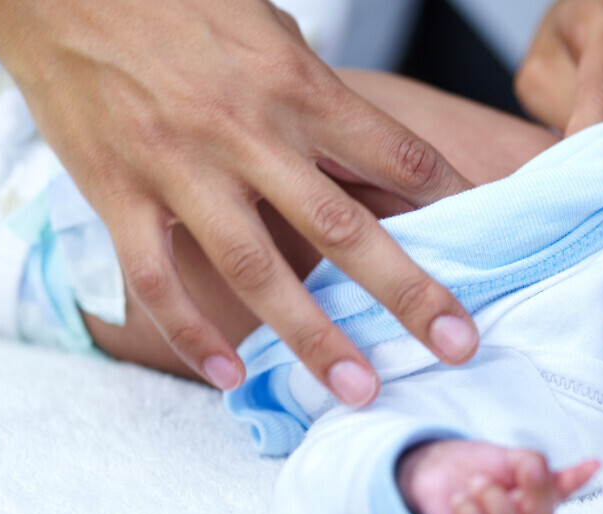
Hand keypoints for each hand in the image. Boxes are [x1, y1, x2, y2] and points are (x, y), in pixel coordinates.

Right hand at [0, 0, 477, 402]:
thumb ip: (319, 98)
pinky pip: (158, 278)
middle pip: (342, 227)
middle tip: (455, 344)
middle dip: (406, 293)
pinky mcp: (118, 193)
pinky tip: (228, 374)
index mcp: (295, 84)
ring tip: (357, 387)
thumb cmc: (179, 3)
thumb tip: (369, 154)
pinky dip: (190, 334)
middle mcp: (246, 132)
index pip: (394, 154)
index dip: (448, 201)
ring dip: (312, 336)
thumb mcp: (270, 31)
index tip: (483, 238)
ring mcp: (180, 168)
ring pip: (255, 268)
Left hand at [397, 440, 598, 513]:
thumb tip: (543, 471)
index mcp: (534, 493)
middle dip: (526, 489)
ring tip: (474, 483)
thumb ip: (530, 462)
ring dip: (490, 499)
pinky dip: (467, 513)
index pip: (562, 488)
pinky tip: (459, 500)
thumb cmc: (475, 465)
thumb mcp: (506, 456)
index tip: (594, 463)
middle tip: (505, 472)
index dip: (579, 478)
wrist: (434, 469)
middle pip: (540, 513)